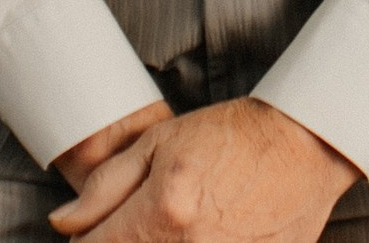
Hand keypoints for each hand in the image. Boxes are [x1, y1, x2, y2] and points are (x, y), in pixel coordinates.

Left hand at [50, 97, 359, 242]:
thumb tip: (63, 225)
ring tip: (176, 228)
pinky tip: (207, 233)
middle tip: (143, 225)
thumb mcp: (157, 142)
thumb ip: (104, 187)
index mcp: (163, 213)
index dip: (86, 242)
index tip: (94, 233)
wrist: (305, 145)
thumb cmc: (230, 136)